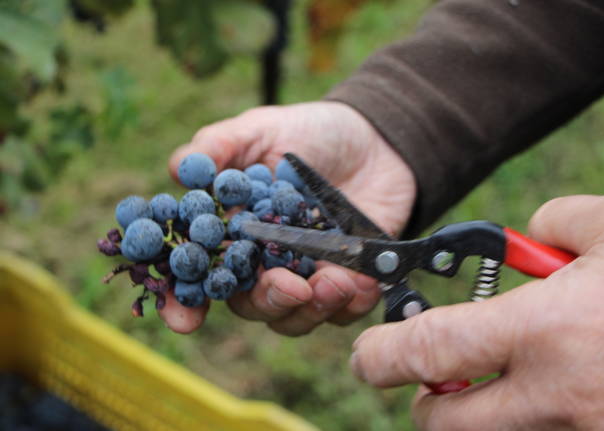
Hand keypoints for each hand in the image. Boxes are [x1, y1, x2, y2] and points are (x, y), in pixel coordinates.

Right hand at [164, 101, 416, 334]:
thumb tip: (178, 169)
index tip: (184, 320)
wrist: (371, 140)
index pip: (200, 276)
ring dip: (312, 309)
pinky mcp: (346, 280)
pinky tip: (362, 281)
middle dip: (268, 301)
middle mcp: (264, 263)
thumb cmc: (308, 133)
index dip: (185, 302)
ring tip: (337, 281)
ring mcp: (305, 276)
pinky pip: (344, 312)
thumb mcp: (261, 130)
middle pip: (251, 305)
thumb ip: (220, 146)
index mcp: (234, 234)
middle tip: (291, 286)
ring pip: (295, 318)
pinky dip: (352, 304)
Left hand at [350, 194, 603, 429]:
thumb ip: (554, 223)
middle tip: (433, 377)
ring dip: (479, 415)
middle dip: (425, 401)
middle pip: (446, 423)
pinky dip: (534, 418)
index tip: (364, 356)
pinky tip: (561, 386)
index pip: (430, 351)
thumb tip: (531, 234)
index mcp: (548, 329)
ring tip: (502, 379)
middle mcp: (559, 396)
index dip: (383, 356)